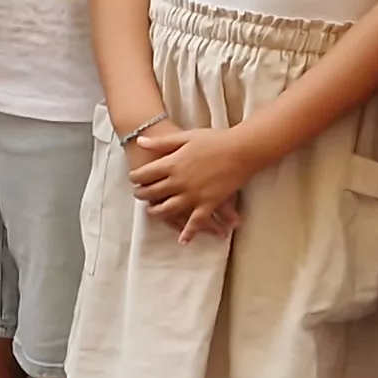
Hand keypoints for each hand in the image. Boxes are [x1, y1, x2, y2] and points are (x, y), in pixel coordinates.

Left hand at [130, 121, 270, 231]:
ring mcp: (194, 195)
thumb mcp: (185, 137)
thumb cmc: (215, 139)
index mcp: (172, 164)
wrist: (243, 148)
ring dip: (156, 212)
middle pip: (152, 193)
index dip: (135, 177)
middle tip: (139, 194)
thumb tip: (138, 140)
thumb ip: (161, 142)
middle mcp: (179, 182)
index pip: (144, 175)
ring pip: (167, 209)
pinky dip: (189, 232)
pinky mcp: (209, 203)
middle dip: (142, 194)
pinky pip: (196, 221)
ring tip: (151, 212)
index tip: (133, 178)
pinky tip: (183, 240)